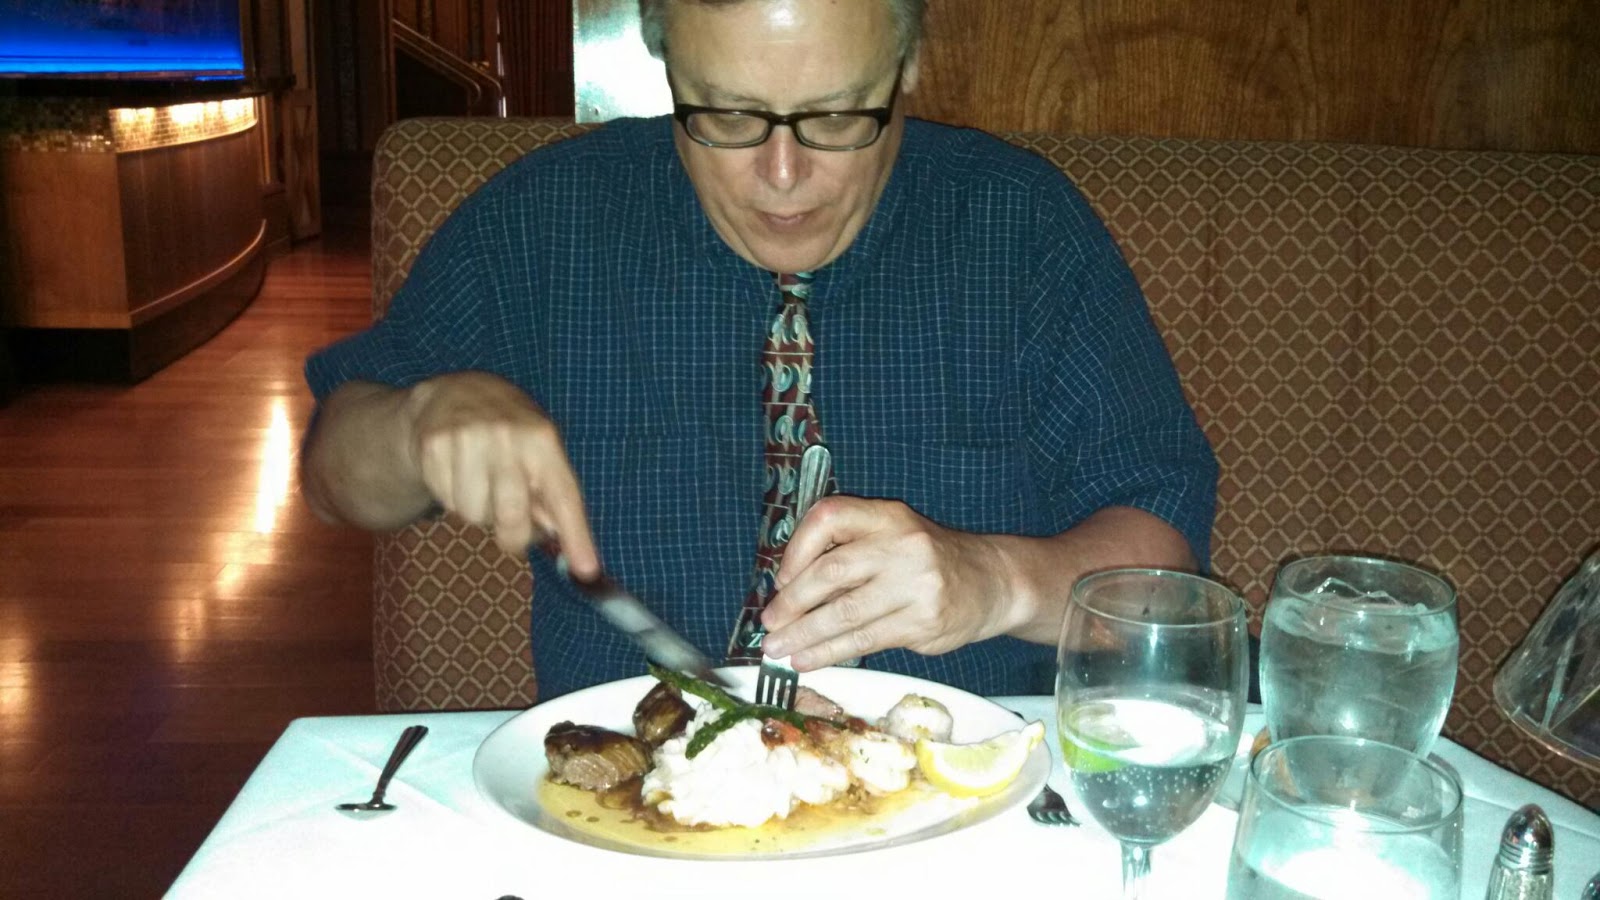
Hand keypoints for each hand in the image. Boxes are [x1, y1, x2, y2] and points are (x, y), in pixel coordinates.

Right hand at [404, 371, 597, 575]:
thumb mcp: (540, 452)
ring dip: (478, 511)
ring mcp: (467, 438)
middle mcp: (507, 436)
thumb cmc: (509, 433)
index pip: (564, 496)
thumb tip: (560, 540)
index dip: (577, 535)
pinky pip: (446, 501)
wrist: (454, 395)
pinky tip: (458, 473)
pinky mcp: (433, 445)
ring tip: (481, 484)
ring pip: (473, 514)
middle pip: (511, 516)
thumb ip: (551, 496)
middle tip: (510, 536)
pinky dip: (453, 498)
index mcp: (542, 439)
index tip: (587, 570)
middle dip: (512, 537)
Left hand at [757, 497, 1014, 669]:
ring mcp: (916, 585)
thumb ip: (849, 551)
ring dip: (805, 635)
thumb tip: (788, 591)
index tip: (781, 578)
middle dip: (793, 602)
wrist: (991, 581)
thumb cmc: (927, 560)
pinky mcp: (923, 622)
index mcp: (887, 516)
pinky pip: (866, 639)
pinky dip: (831, 653)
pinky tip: (809, 660)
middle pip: (832, 571)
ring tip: (779, 648)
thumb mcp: (893, 536)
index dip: (797, 548)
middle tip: (770, 622)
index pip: (829, 517)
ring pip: (846, 613)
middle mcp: (902, 545)